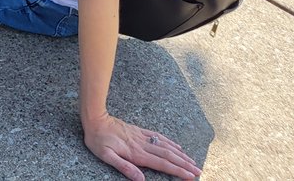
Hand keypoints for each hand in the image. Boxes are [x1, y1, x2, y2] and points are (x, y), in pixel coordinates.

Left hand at [83, 113, 200, 180]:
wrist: (95, 119)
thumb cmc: (98, 140)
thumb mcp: (106, 156)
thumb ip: (124, 167)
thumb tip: (140, 180)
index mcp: (136, 153)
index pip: (162, 164)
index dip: (177, 171)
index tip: (191, 176)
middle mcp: (143, 145)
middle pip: (168, 156)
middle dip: (184, 165)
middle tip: (198, 171)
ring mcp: (142, 137)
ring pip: (166, 146)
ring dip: (180, 155)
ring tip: (193, 162)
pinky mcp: (139, 131)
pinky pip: (158, 137)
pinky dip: (170, 142)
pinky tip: (177, 147)